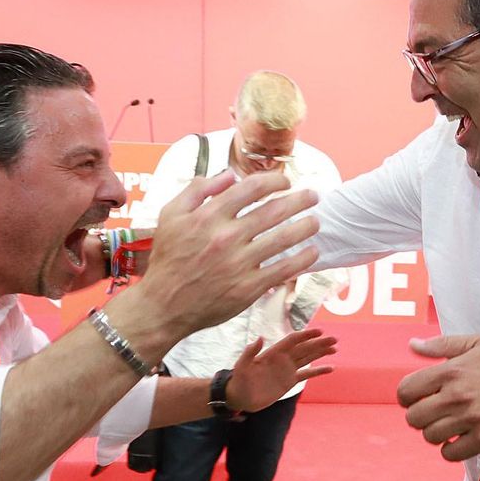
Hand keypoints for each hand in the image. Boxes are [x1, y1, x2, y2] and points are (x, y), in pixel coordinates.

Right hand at [137, 172, 319, 337]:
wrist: (163, 306)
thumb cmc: (167, 260)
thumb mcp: (170, 215)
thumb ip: (197, 190)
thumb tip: (229, 175)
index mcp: (209, 215)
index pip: (252, 188)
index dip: (275, 180)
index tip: (285, 181)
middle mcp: (227, 236)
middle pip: (274, 210)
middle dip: (300, 199)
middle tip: (313, 196)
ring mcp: (239, 263)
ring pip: (284, 238)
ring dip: (306, 227)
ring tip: (316, 222)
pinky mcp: (248, 288)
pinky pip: (283, 270)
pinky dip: (302, 260)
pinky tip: (312, 252)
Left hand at [226, 329, 337, 411]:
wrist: (241, 397)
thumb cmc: (239, 380)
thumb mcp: (241, 366)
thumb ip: (250, 352)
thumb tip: (260, 337)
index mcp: (273, 352)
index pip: (293, 340)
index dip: (306, 335)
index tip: (319, 331)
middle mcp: (283, 359)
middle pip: (304, 348)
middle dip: (319, 343)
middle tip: (334, 339)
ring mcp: (287, 369)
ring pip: (308, 358)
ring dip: (321, 352)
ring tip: (335, 348)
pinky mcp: (290, 381)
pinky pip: (307, 374)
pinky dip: (318, 371)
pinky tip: (330, 368)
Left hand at [396, 335, 479, 461]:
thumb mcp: (478, 344)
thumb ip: (441, 345)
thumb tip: (412, 345)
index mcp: (451, 371)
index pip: (406, 391)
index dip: (407, 397)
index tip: (416, 399)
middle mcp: (456, 396)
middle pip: (413, 418)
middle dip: (420, 417)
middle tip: (434, 414)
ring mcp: (470, 419)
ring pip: (430, 437)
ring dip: (436, 433)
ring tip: (449, 426)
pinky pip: (450, 454)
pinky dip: (450, 450)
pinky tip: (460, 439)